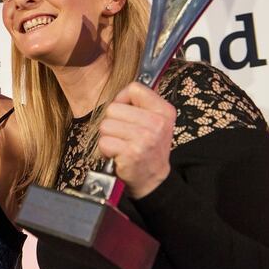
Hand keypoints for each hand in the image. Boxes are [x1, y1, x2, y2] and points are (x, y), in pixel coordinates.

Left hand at [98, 82, 176, 198]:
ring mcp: (145, 138)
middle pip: (113, 108)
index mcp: (164, 111)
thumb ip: (140, 103)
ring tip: (122, 145)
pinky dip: (107, 150)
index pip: (134, 89)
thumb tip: (121, 89)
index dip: (123, 100)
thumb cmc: (147, 147)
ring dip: (109, 137)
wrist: (152, 179)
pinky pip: (104, 142)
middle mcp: (157, 123)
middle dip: (113, 122)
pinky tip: (119, 154)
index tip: (127, 113)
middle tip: (125, 135)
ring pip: (106, 125)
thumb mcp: (154, 121)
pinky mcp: (132, 152)